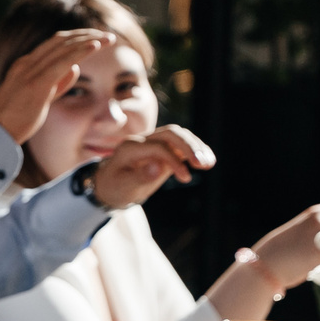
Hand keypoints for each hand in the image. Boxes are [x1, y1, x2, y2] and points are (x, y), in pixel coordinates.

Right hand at [0, 29, 105, 144]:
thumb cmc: (15, 120)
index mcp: (25, 65)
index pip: (54, 45)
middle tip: (108, 37)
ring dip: (88, 40)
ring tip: (108, 39)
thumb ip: (58, 83)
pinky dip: (80, 51)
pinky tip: (95, 46)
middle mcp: (27, 63)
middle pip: (60, 41)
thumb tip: (76, 68)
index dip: (77, 39)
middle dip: (86, 35)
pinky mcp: (37, 83)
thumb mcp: (39, 98)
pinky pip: (62, 62)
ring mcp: (30, 71)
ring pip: (63, 48)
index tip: (96, 39)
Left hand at [90, 125, 215, 209]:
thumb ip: (140, 176)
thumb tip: (158, 166)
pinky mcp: (163, 149)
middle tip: (203, 164)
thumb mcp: (124, 186)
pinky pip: (181, 144)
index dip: (173, 160)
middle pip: (170, 133)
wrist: (110, 185)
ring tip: (209, 163)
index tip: (186, 178)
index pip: (157, 147)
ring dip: (195, 147)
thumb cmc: (115, 187)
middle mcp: (142, 140)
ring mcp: (153, 143)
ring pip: (178, 136)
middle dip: (189, 146)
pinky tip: (208, 160)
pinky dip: (195, 150)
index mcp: (130, 147)